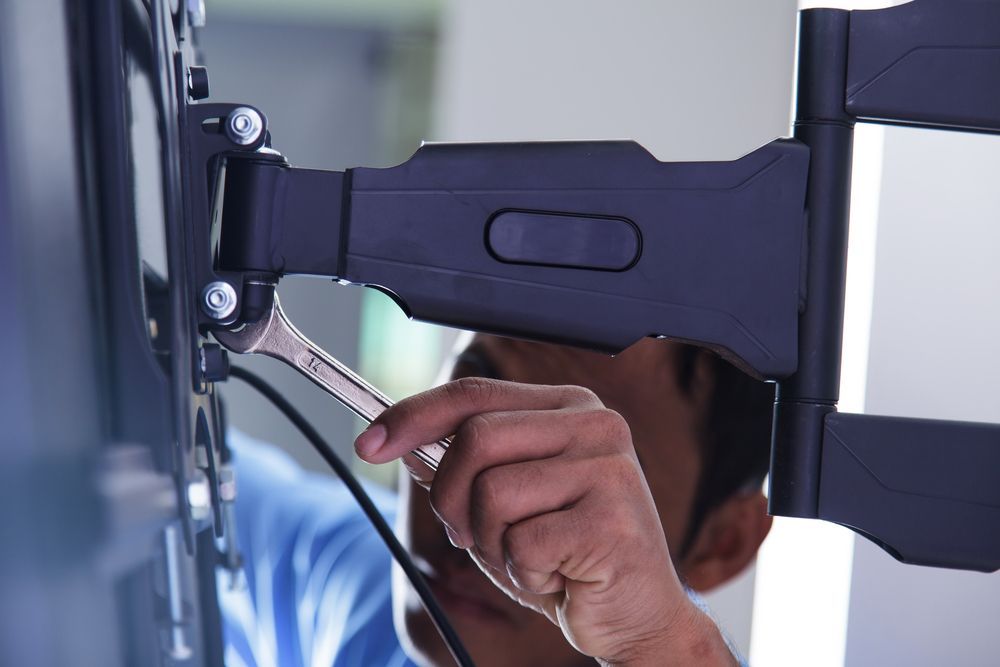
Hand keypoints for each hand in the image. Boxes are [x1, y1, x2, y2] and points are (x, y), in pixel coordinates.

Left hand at [356, 377, 735, 665]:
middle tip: (472, 535)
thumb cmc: (567, 557)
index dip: (413, 416)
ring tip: (528, 556)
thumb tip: (397, 438)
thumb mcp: (503, 505)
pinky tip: (558, 576)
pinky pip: (522, 542)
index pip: (474, 393)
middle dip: (451, 497)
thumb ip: (462, 467)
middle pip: (476, 438)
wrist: (635, 617)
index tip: (370, 442)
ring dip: (491, 541)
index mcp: (569, 407)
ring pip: (492, 492)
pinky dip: (523, 572)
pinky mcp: (613, 520)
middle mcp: (596, 425)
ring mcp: (610, 469)